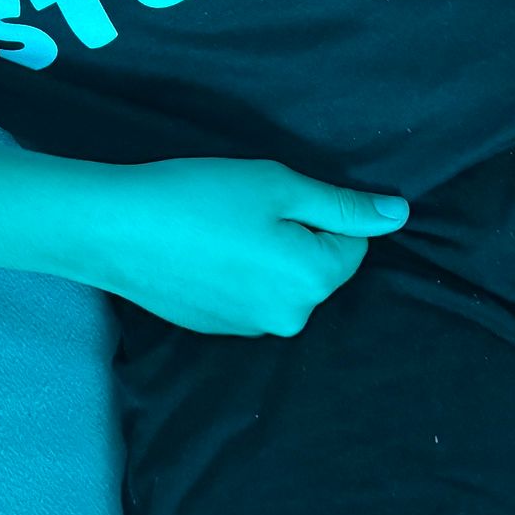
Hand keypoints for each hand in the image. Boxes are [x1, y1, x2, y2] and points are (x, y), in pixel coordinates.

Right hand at [101, 155, 409, 337]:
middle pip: (318, 267)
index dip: (320, 209)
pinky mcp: (216, 329)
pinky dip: (236, 271)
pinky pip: (248, 294)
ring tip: (219, 227)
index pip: (354, 242)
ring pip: (281, 281)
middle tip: (246, 206)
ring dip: (266, 255)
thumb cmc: (200, 197)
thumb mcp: (279, 186)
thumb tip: (399, 215)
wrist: (115, 229)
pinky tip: (201, 248)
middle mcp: (290, 318)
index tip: (277, 194)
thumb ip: (344, 206)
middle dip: (296, 235)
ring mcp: (250, 329)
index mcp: (313, 281)